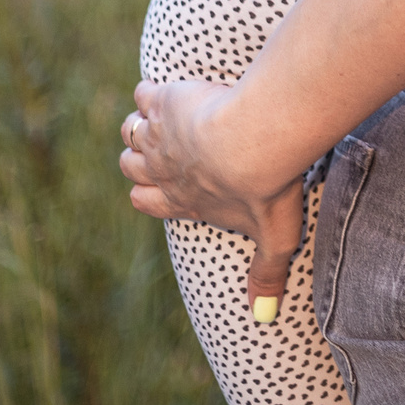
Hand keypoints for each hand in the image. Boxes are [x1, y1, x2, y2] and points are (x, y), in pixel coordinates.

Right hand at [120, 78, 308, 317]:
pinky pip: (145, 94)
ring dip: (143, 123)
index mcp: (184, 200)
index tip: (160, 183)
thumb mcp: (275, 238)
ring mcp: (159, 135)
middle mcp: (163, 169)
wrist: (255, 140)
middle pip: (130, 165)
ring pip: (131, 130)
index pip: (145, 201)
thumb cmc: (267, 188)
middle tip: (164, 145)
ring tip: (164, 116)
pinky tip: (175, 87)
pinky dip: (154, 91)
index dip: (148, 191)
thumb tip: (264, 317)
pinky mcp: (165, 101)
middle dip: (140, 156)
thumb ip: (267, 274)